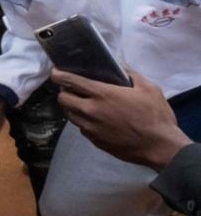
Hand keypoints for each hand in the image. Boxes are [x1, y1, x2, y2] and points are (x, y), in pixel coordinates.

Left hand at [53, 69, 190, 169]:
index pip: (69, 81)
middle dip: (64, 92)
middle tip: (73, 90)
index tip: (56, 73)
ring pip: (69, 115)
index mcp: (101, 94)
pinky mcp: (95, 141)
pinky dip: (83, 122)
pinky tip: (95, 120)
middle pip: (63, 99)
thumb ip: (132, 75)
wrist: (160, 147)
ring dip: (72, 108)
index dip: (59, 75)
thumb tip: (121, 68)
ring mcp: (91, 128)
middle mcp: (91, 110)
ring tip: (83, 104)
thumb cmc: (156, 116)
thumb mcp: (149, 88)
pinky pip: (81, 128)